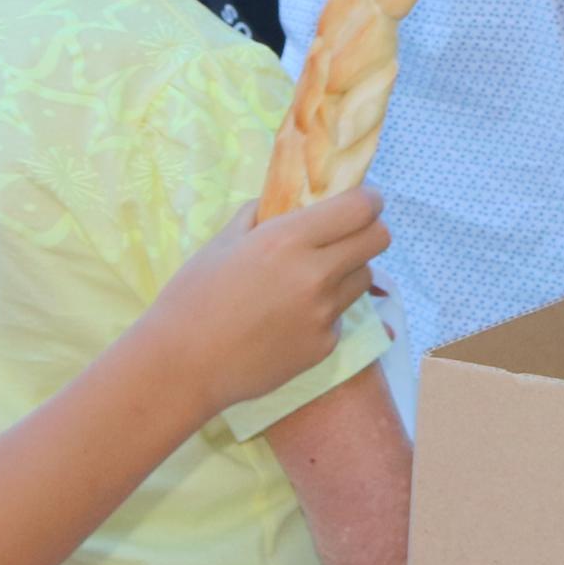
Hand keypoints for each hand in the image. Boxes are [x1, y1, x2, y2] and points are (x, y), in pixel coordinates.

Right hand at [142, 189, 391, 415]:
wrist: (184, 366)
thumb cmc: (192, 297)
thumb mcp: (222, 242)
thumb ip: (260, 214)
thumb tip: (285, 199)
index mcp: (288, 239)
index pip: (361, 208)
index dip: (369, 198)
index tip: (363, 198)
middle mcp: (316, 275)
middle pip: (379, 239)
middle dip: (369, 229)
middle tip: (346, 233)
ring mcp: (323, 314)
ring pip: (364, 278)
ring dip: (348, 269)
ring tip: (311, 278)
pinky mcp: (324, 346)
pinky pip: (340, 315)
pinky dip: (325, 309)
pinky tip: (290, 318)